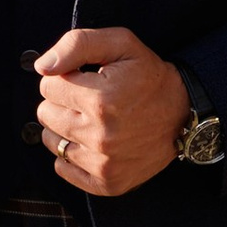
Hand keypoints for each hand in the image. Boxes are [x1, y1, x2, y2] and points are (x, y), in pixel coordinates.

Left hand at [33, 27, 189, 196]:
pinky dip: (72, 154)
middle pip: (45, 113)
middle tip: (89, 98)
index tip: (86, 78)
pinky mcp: (107, 183)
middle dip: (63, 101)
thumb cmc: (149, 76)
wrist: (183, 114)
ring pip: (51, 140)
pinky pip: (63, 168)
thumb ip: (77, 44)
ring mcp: (104, 163)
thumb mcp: (121, 43)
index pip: (47, 84)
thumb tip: (42, 66)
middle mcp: (100, 135)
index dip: (65, 76)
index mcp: (101, 100)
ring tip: (91, 119)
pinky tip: (92, 141)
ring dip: (65, 127)